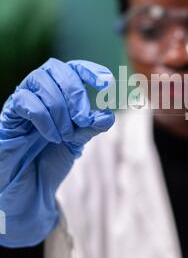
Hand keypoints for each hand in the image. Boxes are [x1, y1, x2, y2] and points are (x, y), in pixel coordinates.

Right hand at [0, 58, 114, 246]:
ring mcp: (22, 102)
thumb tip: (108, 114)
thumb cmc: (51, 161)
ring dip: (60, 107)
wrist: (30, 189)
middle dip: (75, 91)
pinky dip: (44, 117)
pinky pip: (24, 101)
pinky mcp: (8, 115)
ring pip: (39, 81)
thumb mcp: (77, 142)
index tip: (107, 83)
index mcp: (58, 94)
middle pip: (56, 68)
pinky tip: (52, 136)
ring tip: (66, 135)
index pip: (72, 69)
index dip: (89, 70)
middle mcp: (39, 92)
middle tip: (83, 118)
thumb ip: (90, 127)